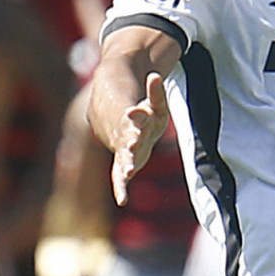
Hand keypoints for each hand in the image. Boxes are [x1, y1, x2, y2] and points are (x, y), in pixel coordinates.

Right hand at [111, 71, 168, 206]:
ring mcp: (123, 152)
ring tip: (129, 172)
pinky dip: (120, 188)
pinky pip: (119, 178)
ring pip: (123, 159)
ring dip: (126, 165)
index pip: (137, 116)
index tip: (134, 111)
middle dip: (130, 142)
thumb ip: (155, 92)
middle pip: (128, 139)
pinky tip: (122, 200)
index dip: (136, 114)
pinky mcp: (123, 164)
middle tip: (132, 144)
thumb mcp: (154, 104)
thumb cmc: (142, 116)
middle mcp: (126, 137)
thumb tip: (155, 75)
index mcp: (134, 120)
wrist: (119, 127)